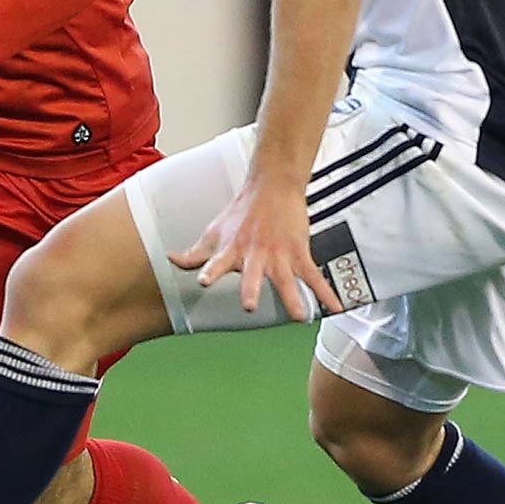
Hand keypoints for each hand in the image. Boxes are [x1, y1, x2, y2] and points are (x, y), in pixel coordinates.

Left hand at [169, 174, 341, 321]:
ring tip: (299, 316)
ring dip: (293, 298)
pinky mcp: (299, 253)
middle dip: (251, 288)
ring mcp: (279, 255)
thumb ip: (194, 253)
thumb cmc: (241, 212)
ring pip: (287, 280)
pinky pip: (314, 277)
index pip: (217, 262)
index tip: (203, 281)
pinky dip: (326, 294)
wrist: (273, 186)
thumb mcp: (213, 231)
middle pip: (252, 274)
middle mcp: (255, 254)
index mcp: (232, 250)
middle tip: (249, 305)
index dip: (210, 271)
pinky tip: (334, 309)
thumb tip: (170, 259)